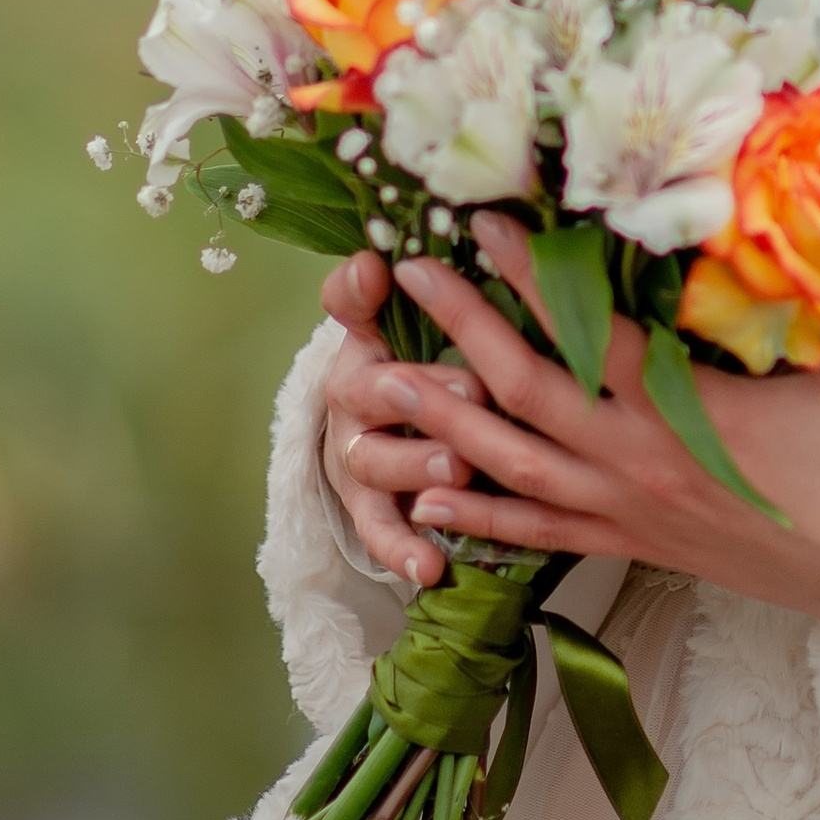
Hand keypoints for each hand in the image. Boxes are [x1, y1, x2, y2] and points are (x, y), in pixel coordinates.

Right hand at [319, 246, 488, 587]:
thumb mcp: (439, 318)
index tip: (380, 272)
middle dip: (416, 387)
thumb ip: (442, 287)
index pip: (348, 302)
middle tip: (471, 386)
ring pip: (372, 460)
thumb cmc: (435, 361)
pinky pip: (381, 531)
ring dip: (413, 463)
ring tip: (457, 467)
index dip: (358, 291)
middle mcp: (354, 392)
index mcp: (371, 333)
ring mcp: (359, 453)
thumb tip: (405, 253)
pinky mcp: (370, 508)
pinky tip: (430, 566)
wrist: (399, 428)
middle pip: (366, 388)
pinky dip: (402, 548)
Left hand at [328, 219, 819, 634]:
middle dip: (460, 330)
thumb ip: (805, 296)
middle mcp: (633, 460)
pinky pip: (536, 533)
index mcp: (681, 409)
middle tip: (410, 278)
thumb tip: (789, 224)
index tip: (485, 226)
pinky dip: (477, 517)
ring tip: (382, 388)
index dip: (529, 278)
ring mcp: (623, 509)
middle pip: (523, 390)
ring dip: (442, 426)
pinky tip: (425, 502)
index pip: (584, 332)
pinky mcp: (630, 545)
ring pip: (510, 467)